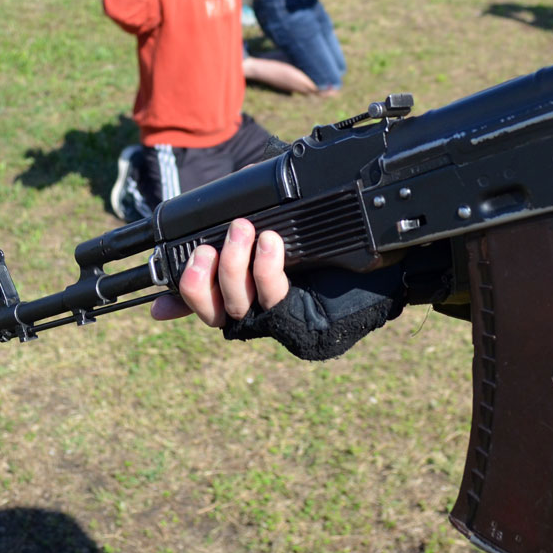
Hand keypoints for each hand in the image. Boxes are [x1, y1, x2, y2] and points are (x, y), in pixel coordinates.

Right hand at [152, 219, 454, 360]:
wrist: (396, 256)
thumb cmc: (345, 245)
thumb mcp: (290, 232)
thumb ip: (244, 233)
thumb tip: (206, 237)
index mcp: (252, 291)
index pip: (201, 304)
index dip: (179, 299)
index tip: (156, 298)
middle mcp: (262, 312)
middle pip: (209, 309)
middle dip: (200, 276)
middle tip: (210, 244)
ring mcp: (281, 319)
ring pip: (234, 304)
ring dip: (232, 265)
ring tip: (248, 231)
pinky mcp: (304, 322)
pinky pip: (271, 298)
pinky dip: (266, 269)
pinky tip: (273, 244)